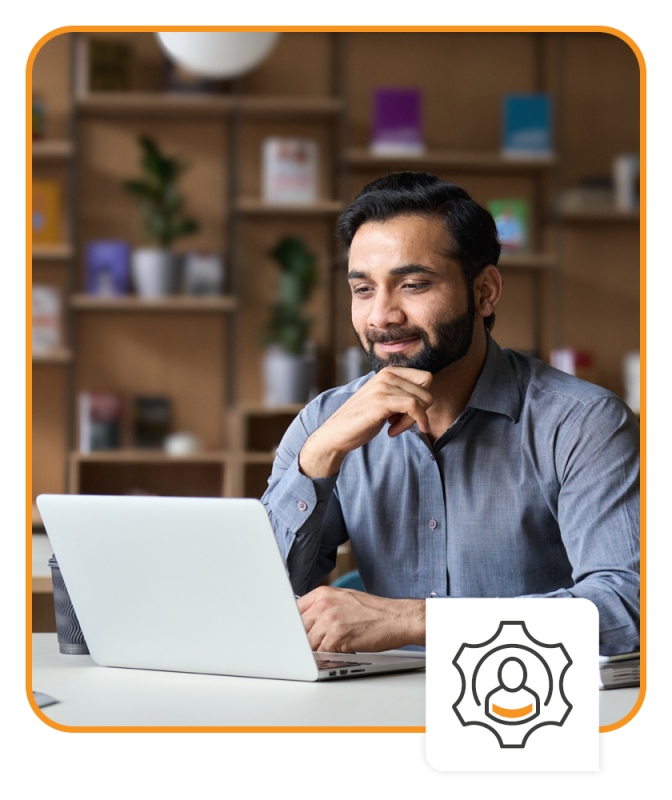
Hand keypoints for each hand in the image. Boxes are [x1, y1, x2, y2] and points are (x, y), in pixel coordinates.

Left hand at [297, 585, 424, 652]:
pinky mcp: (336, 637)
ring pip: (307, 643)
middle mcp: (323, 604)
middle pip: (298, 629)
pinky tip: (338, 651)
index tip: (292, 634)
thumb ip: (322, 607)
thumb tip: (304, 621)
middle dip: (304, 640)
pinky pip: (320, 653)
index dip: (292, 625)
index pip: (293, 611)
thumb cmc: (373, 611)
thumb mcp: (343, 599)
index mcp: (322, 593)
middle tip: (315, 644)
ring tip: (332, 647)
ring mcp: (329, 620)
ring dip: (317, 650)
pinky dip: (327, 656)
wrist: (396, 618)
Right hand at [299, 367, 432, 477]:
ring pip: (422, 400)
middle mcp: (387, 375)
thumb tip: (428, 397)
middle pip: (427, 390)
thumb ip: (401, 394)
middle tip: (401, 423)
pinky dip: (413, 423)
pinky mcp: (381, 401)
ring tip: (393, 428)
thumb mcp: (384, 401)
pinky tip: (393, 432)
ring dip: (412, 421)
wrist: (336, 433)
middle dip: (420, 411)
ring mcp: (383, 386)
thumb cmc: (361, 420)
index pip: (426, 378)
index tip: (408, 414)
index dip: (423, 399)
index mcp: (388, 372)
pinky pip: (414, 408)